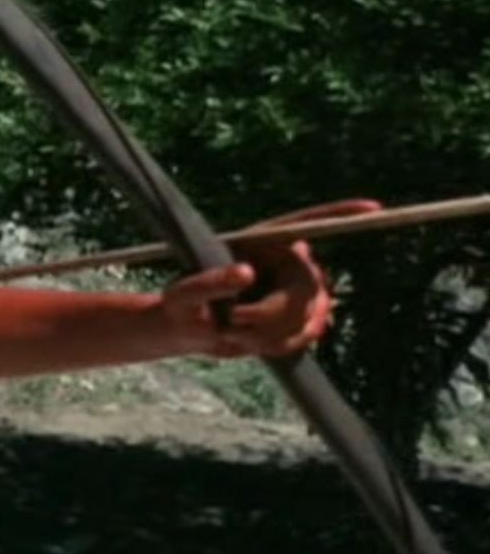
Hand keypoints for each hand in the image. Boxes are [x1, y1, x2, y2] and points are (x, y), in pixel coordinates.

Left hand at [159, 198, 381, 357]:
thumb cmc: (180, 305)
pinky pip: (306, 334)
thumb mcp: (182, 295)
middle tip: (232, 324)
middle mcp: (287, 261)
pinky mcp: (300, 315)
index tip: (373, 208)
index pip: (305, 224)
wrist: (190, 331)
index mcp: (261, 243)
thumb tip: (246, 273)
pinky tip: (251, 342)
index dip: (338, 215)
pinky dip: (278, 345)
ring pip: (309, 315)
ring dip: (270, 333)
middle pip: (307, 286)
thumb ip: (208, 283)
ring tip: (233, 332)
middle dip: (272, 314)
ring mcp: (298, 289)